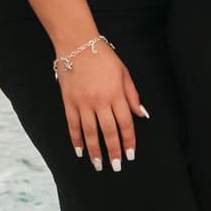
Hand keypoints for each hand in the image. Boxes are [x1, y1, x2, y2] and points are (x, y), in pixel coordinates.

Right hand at [59, 41, 144, 172]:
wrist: (77, 43)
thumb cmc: (103, 57)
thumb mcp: (124, 73)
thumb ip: (132, 96)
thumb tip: (142, 115)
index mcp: (116, 94)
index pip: (125, 124)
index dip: (129, 141)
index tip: (130, 155)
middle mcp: (100, 101)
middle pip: (109, 132)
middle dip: (113, 151)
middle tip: (116, 166)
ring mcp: (83, 102)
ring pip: (90, 132)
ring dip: (95, 150)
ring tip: (98, 164)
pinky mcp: (69, 102)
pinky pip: (73, 125)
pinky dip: (76, 139)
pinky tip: (80, 151)